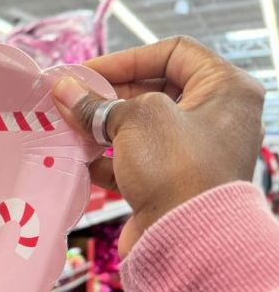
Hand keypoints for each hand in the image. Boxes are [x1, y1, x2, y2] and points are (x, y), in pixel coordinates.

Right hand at [52, 36, 265, 255]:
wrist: (186, 238)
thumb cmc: (178, 168)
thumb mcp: (135, 119)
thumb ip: (97, 103)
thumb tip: (65, 90)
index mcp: (225, 89)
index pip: (174, 53)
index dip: (127, 58)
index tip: (87, 71)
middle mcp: (215, 118)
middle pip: (153, 91)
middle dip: (107, 95)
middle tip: (69, 99)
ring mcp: (193, 153)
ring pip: (138, 128)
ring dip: (101, 127)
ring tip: (67, 126)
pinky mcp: (171, 183)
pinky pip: (133, 160)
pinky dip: (104, 158)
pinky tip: (77, 157)